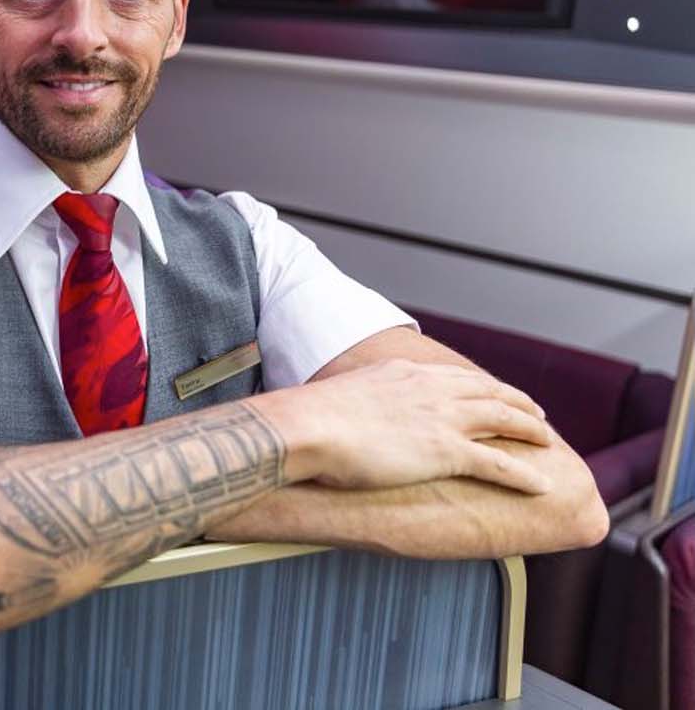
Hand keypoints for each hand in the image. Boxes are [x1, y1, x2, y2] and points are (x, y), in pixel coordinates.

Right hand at [252, 359, 554, 494]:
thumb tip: (351, 413)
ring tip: (548, 442)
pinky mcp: (446, 451)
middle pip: (492, 394)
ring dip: (531, 431)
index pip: (459, 378)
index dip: (486, 388)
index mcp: (407, 373)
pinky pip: (498, 464)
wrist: (308, 427)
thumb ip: (361, 400)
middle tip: (537, 416)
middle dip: (520, 404)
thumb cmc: (312, 417)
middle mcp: (432, 389)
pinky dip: (524, 474)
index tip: (499, 396)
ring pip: (505, 421)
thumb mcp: (343, 395)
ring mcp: (442, 419)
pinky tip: (541, 484)